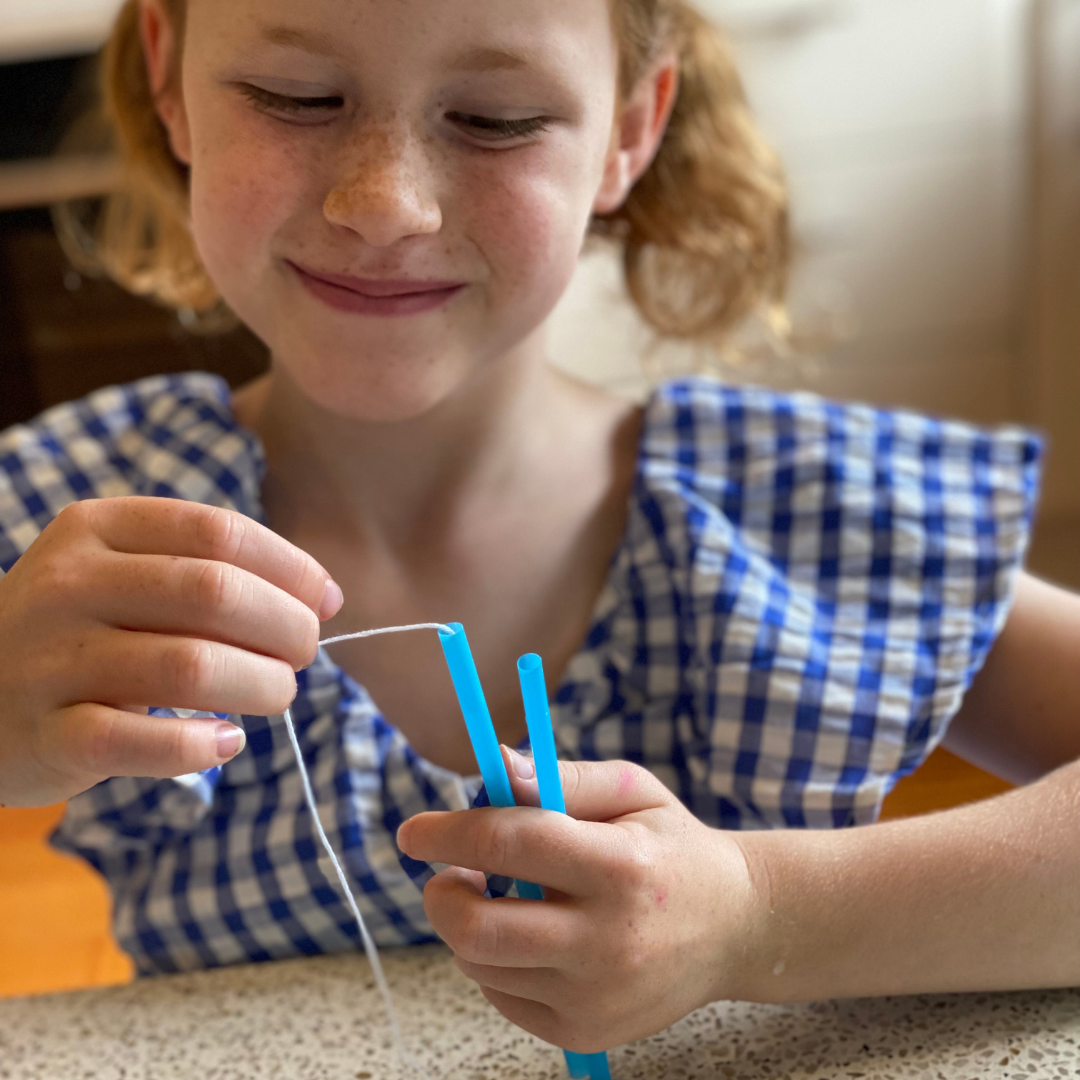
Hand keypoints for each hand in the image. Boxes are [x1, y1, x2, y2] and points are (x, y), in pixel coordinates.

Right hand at [0, 496, 341, 806]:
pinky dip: (199, 748)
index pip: (220, 532)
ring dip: (260, 686)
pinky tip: (224, 742)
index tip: (325, 602)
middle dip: (285, 627)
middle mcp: (69, 583)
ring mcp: (50, 659)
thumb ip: (216, 572)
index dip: (291, 568)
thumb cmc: (84, 629)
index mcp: (98, 528)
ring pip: (188, 668)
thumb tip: (324, 597)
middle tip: (304, 654)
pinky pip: (139, 743)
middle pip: (213, 594)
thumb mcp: (129, 574)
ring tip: (277, 694)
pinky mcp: (46, 735)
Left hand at [397, 748, 755, 1052]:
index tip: (413, 831)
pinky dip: (494, 961)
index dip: (449, 832)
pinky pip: (502, 996)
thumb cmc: (672, 847)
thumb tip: (494, 764)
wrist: (735, 929)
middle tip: (447, 873)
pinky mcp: (584, 1032)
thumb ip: (562, 776)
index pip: (513, 843)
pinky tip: (529, 934)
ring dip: (467, 924)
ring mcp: (596, 996)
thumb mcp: (633, 791)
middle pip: (480, 927)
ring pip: (482, 963)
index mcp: (620, 866)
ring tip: (502, 896)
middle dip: (442, 894)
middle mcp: (608, 940)